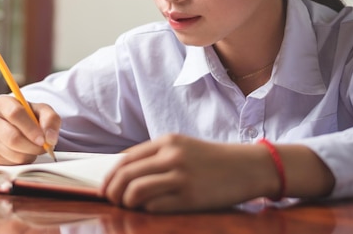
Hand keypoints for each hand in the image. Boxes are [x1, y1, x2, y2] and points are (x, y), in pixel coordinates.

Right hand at [0, 95, 60, 164]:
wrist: (16, 124)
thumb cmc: (29, 115)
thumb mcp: (43, 110)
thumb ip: (50, 119)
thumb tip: (50, 138)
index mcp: (3, 103)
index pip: (15, 114)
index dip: (31, 129)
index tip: (43, 139)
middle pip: (12, 138)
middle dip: (33, 146)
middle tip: (44, 147)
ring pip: (12, 153)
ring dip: (30, 154)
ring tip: (35, 147)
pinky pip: (10, 163)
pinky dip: (23, 160)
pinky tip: (26, 152)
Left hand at [101, 134, 273, 212]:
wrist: (247, 167)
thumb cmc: (211, 160)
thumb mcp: (183, 147)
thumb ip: (156, 155)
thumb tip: (124, 171)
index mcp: (167, 142)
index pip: (126, 158)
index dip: (111, 175)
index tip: (104, 186)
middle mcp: (172, 156)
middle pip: (127, 174)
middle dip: (113, 190)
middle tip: (111, 200)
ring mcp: (181, 177)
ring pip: (136, 191)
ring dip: (126, 202)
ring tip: (128, 206)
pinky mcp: (190, 197)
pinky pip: (155, 206)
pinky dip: (146, 210)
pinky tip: (148, 210)